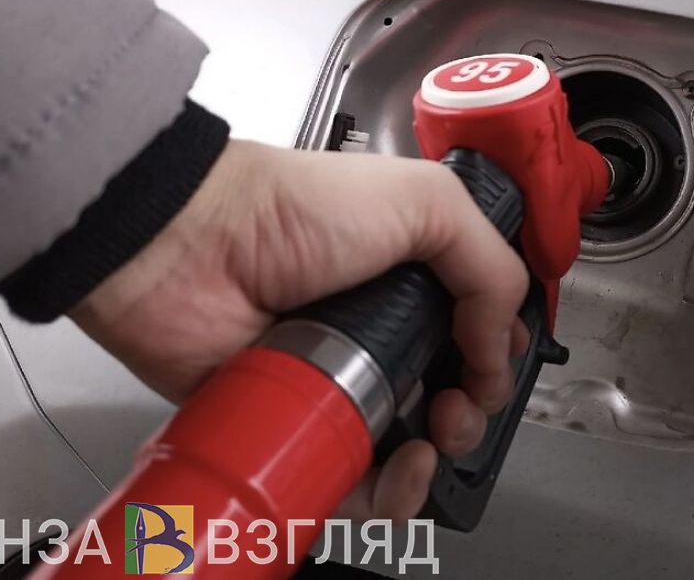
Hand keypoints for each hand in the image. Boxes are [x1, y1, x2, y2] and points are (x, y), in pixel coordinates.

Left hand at [69, 139, 528, 520]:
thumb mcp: (422, 201)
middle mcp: (378, 330)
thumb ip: (489, 264)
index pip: (476, 330)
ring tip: (430, 440)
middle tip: (460, 404)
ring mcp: (338, 380)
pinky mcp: (297, 423)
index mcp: (411, 275)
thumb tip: (504, 342)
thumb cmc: (289, 209)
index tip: (494, 366)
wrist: (189, 247)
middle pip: (448, 394)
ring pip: (407, 447)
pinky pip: (351, 478)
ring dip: (437, 457)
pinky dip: (385, 491)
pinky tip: (398, 470)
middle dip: (470, 411)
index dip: (496, 356)